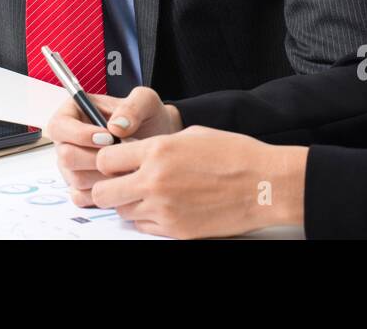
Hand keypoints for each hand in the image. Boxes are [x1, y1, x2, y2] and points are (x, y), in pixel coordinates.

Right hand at [46, 86, 182, 205]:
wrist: (158, 143)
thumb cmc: (148, 119)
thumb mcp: (146, 101)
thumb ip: (132, 107)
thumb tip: (114, 127)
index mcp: (73, 113)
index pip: (58, 126)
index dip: (80, 134)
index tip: (108, 137)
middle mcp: (68, 141)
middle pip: (65, 156)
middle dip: (96, 158)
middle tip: (121, 156)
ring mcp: (72, 166)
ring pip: (75, 178)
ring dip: (103, 176)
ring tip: (126, 166)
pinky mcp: (81, 187)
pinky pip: (81, 196)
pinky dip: (102, 193)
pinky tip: (121, 181)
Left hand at [91, 125, 307, 238]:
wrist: (263, 185)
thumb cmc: (234, 155)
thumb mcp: (191, 135)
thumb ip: (157, 145)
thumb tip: (136, 153)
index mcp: (157, 151)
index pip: (105, 160)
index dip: (107, 161)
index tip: (115, 163)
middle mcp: (154, 181)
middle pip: (103, 192)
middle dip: (108, 187)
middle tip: (121, 183)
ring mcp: (164, 209)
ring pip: (123, 212)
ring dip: (130, 203)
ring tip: (152, 193)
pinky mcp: (176, 231)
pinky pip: (145, 227)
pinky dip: (149, 218)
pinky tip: (167, 206)